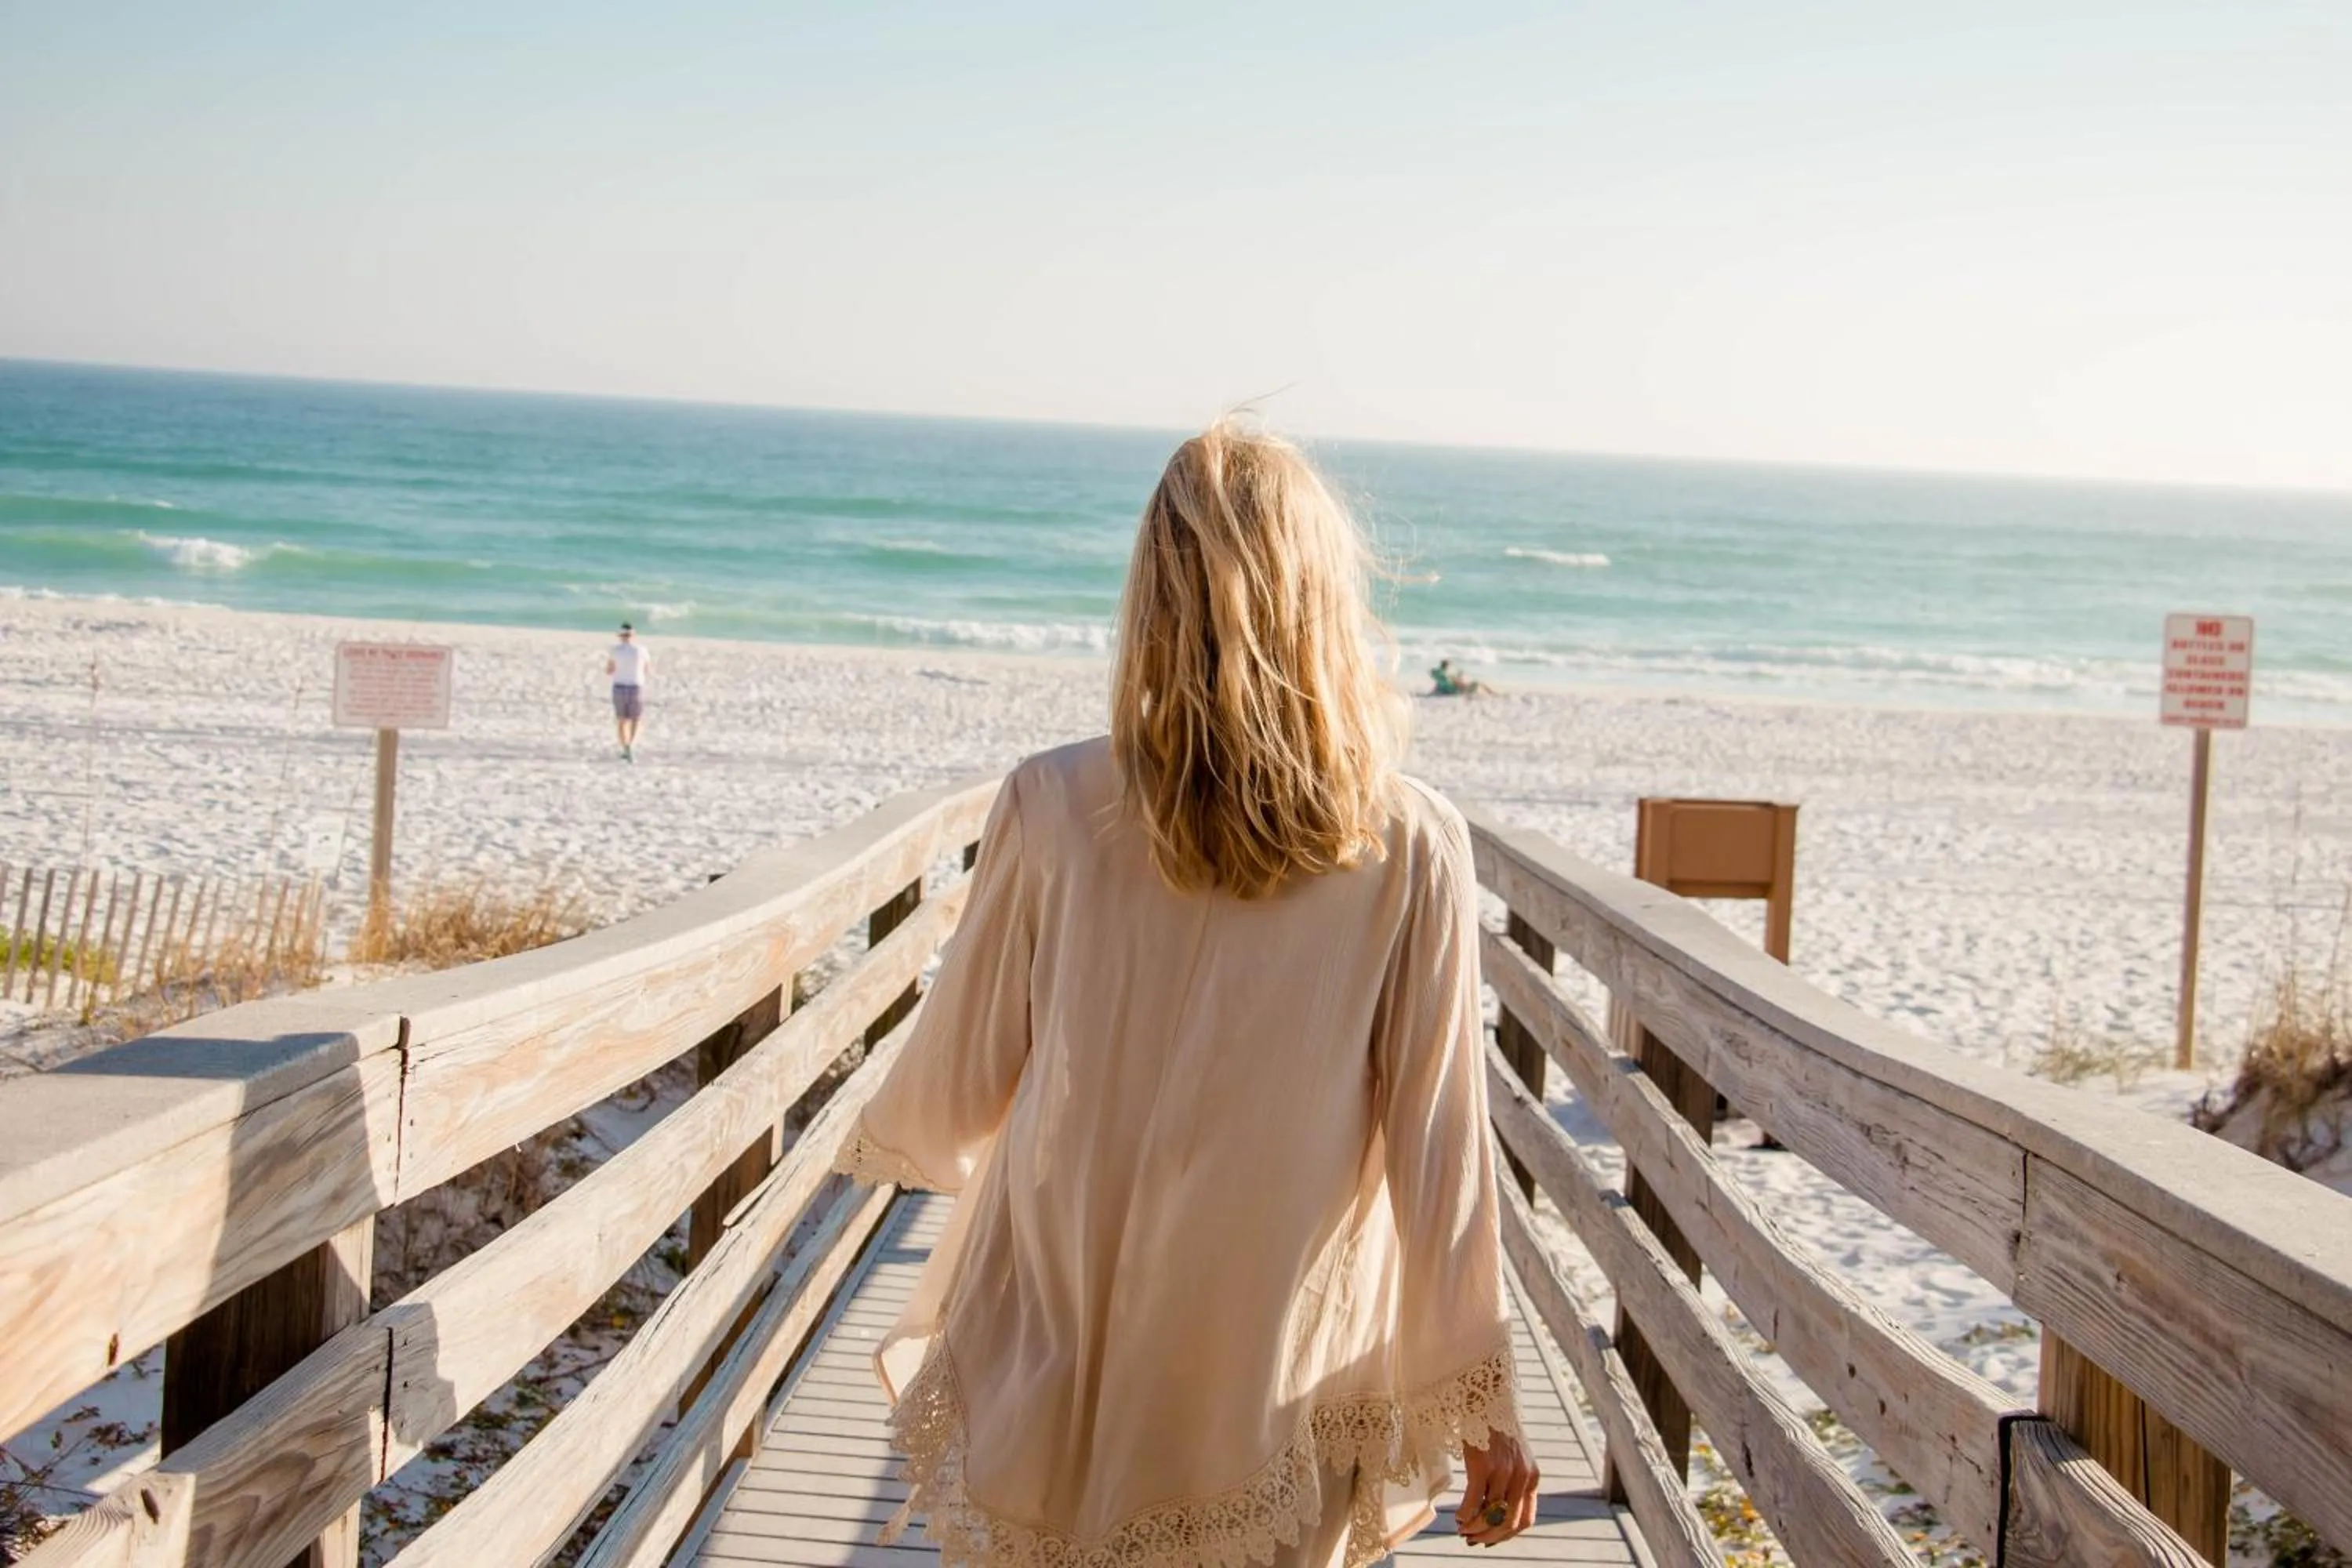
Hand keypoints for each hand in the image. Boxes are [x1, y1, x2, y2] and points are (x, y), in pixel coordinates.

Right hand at [1454, 1432, 1538, 1546]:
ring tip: (1461, 1528)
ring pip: (1491, 1515)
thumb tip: (1493, 1510)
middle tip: (1471, 1539)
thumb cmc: (1494, 1425)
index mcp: (1532, 1477)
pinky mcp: (1483, 1465)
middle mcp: (1522, 1477)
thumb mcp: (1512, 1456)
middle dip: (1489, 1536)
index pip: (1525, 1520)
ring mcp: (1504, 1471)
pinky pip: (1474, 1501)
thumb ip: (1510, 1480)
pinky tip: (1457, 1516)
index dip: (1506, 1535)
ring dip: (1474, 1528)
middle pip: (1509, 1523)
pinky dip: (1464, 1514)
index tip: (1489, 1538)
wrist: (1486, 1394)